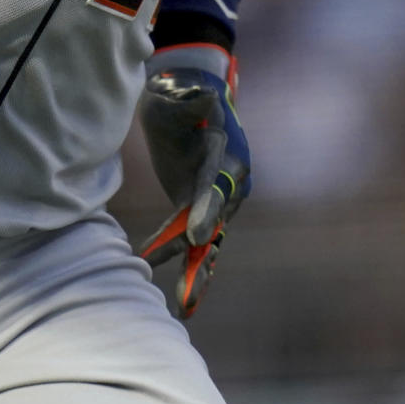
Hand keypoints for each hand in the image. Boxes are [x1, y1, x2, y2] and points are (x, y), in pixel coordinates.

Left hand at [139, 45, 250, 317]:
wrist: (182, 98)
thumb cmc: (176, 94)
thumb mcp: (176, 95)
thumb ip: (189, 102)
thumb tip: (205, 100)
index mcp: (225, 152)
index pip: (215, 184)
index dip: (206, 209)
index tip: (196, 235)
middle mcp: (229, 181)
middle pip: (215, 221)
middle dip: (202, 257)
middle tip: (189, 293)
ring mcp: (217, 197)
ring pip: (208, 239)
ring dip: (195, 272)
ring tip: (182, 308)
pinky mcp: (200, 206)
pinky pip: (195, 238)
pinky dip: (185, 262)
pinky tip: (178, 295)